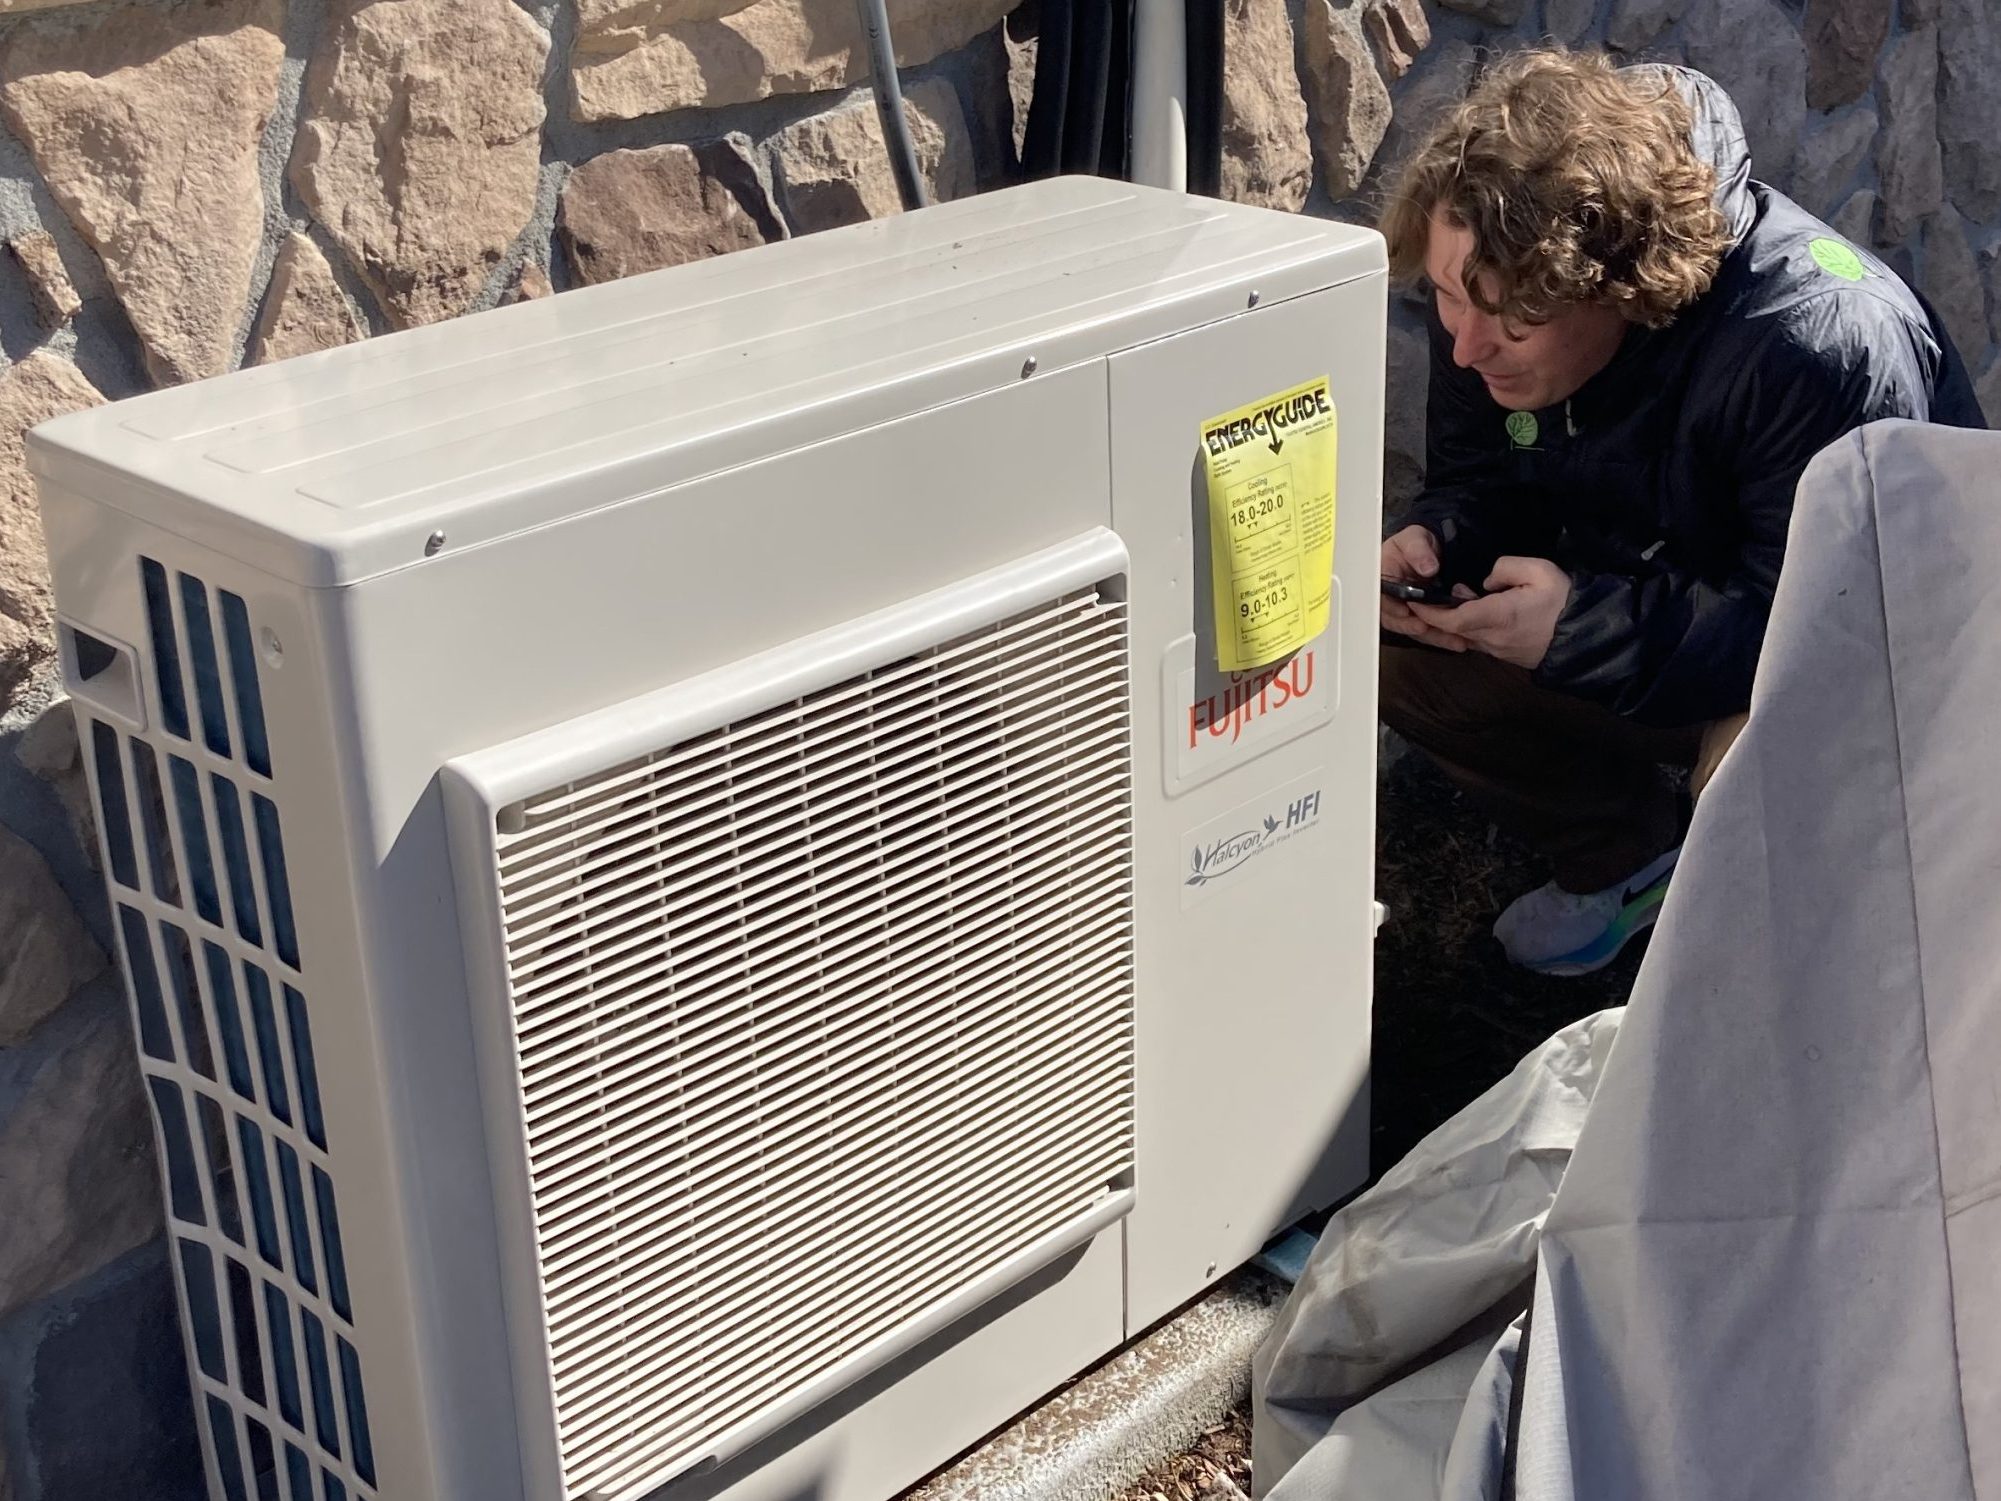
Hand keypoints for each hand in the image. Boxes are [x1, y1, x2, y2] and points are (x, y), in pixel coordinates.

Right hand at [1380, 525, 1473, 650]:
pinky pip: (1427, 631)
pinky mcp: (1419, 618)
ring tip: (1452, 639)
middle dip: (1412, 627)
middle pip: (1394, 619)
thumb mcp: (1415, 539)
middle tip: (1427, 628)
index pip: (1380, 597)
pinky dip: (1442, 637)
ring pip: (1413, 629)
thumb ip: (1419, 551)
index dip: (1391, 607)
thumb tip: (1427, 568)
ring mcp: (1404, 610)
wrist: (1429, 551)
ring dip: (1432, 636)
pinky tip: (1458, 641)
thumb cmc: (1416, 544)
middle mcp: (1390, 598)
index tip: (1405, 610)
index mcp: (1382, 578)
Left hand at [1409, 556, 1570, 668]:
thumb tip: (1486, 582)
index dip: (1430, 611)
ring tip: (1458, 597)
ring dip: (1453, 621)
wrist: (1587, 635)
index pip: (1452, 619)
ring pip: (1464, 636)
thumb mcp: (1539, 570)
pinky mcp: (1504, 656)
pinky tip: (1476, 611)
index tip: (1415, 599)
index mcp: (1498, 616)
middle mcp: (1492, 638)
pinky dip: (1468, 628)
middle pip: (1453, 629)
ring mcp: (1498, 650)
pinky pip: (1478, 641)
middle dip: (1437, 613)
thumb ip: (1505, 568)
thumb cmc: (1564, 601)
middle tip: (1431, 593)